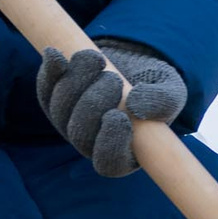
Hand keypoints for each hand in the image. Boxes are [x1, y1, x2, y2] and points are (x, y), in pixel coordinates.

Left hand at [36, 43, 186, 176]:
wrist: (134, 60)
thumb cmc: (155, 84)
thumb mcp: (172, 91)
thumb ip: (163, 102)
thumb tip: (136, 105)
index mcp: (123, 152)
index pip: (109, 163)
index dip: (109, 144)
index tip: (117, 116)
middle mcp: (90, 142)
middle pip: (80, 134)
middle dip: (94, 104)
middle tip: (114, 79)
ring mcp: (67, 122)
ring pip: (60, 110)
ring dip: (76, 82)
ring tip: (96, 58)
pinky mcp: (52, 98)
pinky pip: (45, 89)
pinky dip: (50, 72)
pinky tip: (56, 55)